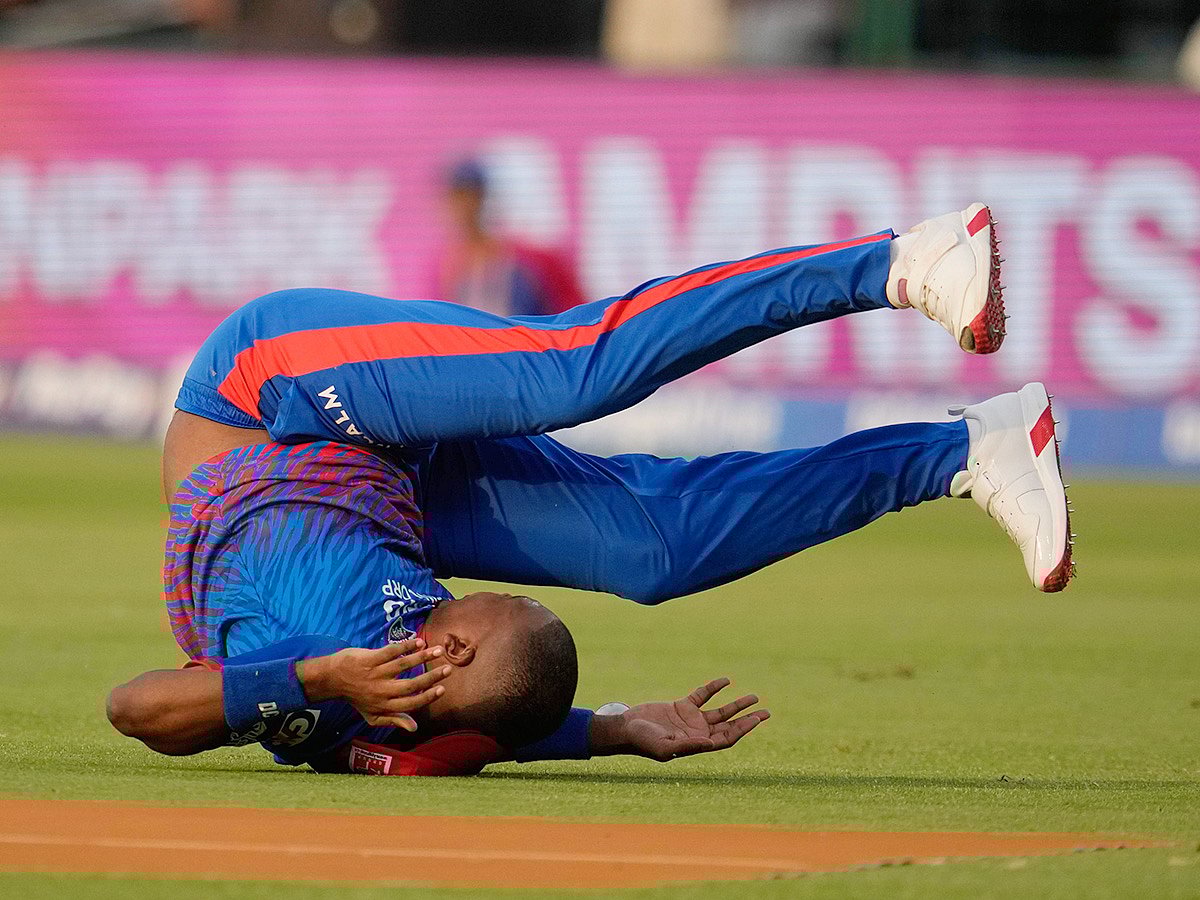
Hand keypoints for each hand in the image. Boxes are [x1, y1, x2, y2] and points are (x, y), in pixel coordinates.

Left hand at [298, 639, 450, 731]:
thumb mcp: (373, 716)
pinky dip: (406, 646)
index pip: (410, 703)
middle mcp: (381, 691)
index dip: (427, 697)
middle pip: (410, 685)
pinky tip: (419, 642)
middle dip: (431, 677)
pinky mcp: (369, 658)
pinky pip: (391, 651)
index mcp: (384, 705)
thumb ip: (394, 720)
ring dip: (422, 657)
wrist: (332, 679)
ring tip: (438, 651)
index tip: (442, 689)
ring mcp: (375, 673)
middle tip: (448, 669)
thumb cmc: (356, 698)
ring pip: (403, 665)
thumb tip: (415, 728)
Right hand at [592, 678, 768, 761]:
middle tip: (766, 712)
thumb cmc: (643, 742)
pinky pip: (702, 695)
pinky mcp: (681, 706)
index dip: (742, 729)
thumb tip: (709, 743)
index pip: (727, 738)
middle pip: (729, 725)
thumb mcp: (665, 747)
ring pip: (720, 711)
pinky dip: (714, 688)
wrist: (626, 728)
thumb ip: (687, 745)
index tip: (757, 720)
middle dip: (748, 719)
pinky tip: (726, 681)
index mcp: (698, 744)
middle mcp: (698, 732)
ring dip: (736, 704)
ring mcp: (691, 719)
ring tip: (754, 697)